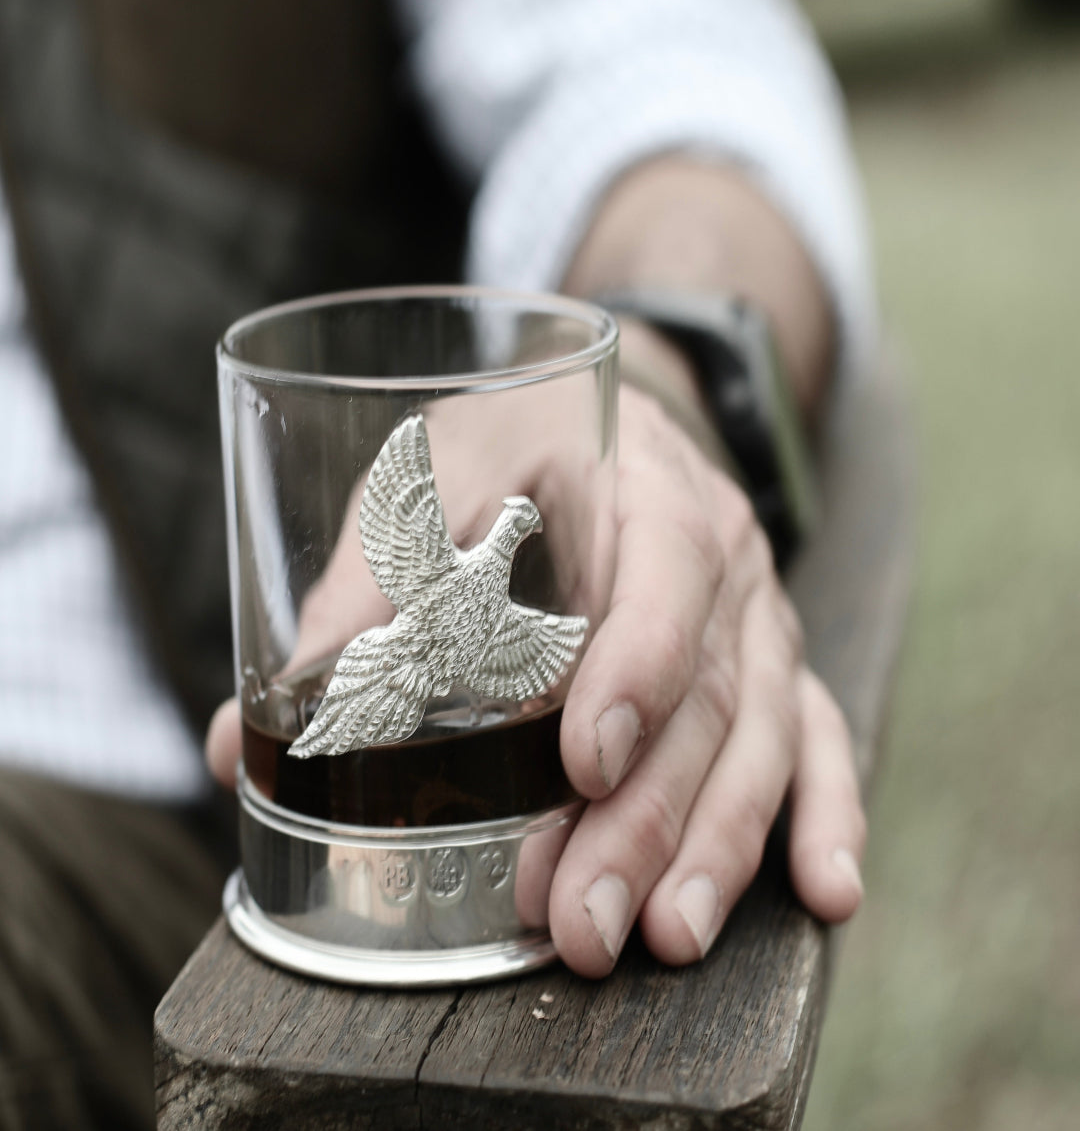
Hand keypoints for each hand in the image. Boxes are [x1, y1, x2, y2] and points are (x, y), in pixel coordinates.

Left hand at [206, 379, 865, 974]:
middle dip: (649, 814)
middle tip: (586, 917)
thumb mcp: (432, 473)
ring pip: (765, 732)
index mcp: (643, 486)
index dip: (633, 667)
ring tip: (665, 935)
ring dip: (718, 841)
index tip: (582, 762)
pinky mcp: (776, 662)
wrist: (618, 413)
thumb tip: (242, 740)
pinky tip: (827, 893)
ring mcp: (760, 614)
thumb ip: (357, 595)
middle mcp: (722, 555)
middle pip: (709, 689)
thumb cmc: (516, 445)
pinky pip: (821, 735)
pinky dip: (828, 812)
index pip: (661, 575)